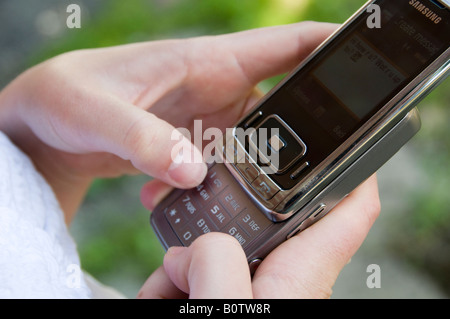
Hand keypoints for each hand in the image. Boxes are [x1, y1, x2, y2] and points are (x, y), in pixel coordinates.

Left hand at [0, 22, 336, 222]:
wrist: (47, 123)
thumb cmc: (67, 97)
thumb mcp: (97, 113)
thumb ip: (142, 139)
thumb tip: (191, 169)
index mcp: (206, 61)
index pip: (286, 46)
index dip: (332, 46)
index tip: (369, 59)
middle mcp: (216, 89)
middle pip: (285, 104)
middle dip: (307, 130)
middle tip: (318, 161)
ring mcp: (208, 120)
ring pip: (257, 143)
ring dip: (258, 169)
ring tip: (247, 194)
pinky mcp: (194, 145)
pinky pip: (226, 166)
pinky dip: (222, 186)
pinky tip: (194, 200)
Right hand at [138, 175, 379, 298]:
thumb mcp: (225, 306)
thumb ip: (217, 264)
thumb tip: (200, 250)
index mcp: (301, 275)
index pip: (350, 212)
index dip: (358, 172)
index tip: (352, 142)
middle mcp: (280, 278)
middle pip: (254, 225)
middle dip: (212, 232)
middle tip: (182, 254)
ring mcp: (251, 288)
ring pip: (215, 251)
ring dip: (182, 267)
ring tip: (165, 292)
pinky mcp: (228, 296)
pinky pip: (200, 273)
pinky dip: (176, 283)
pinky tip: (163, 296)